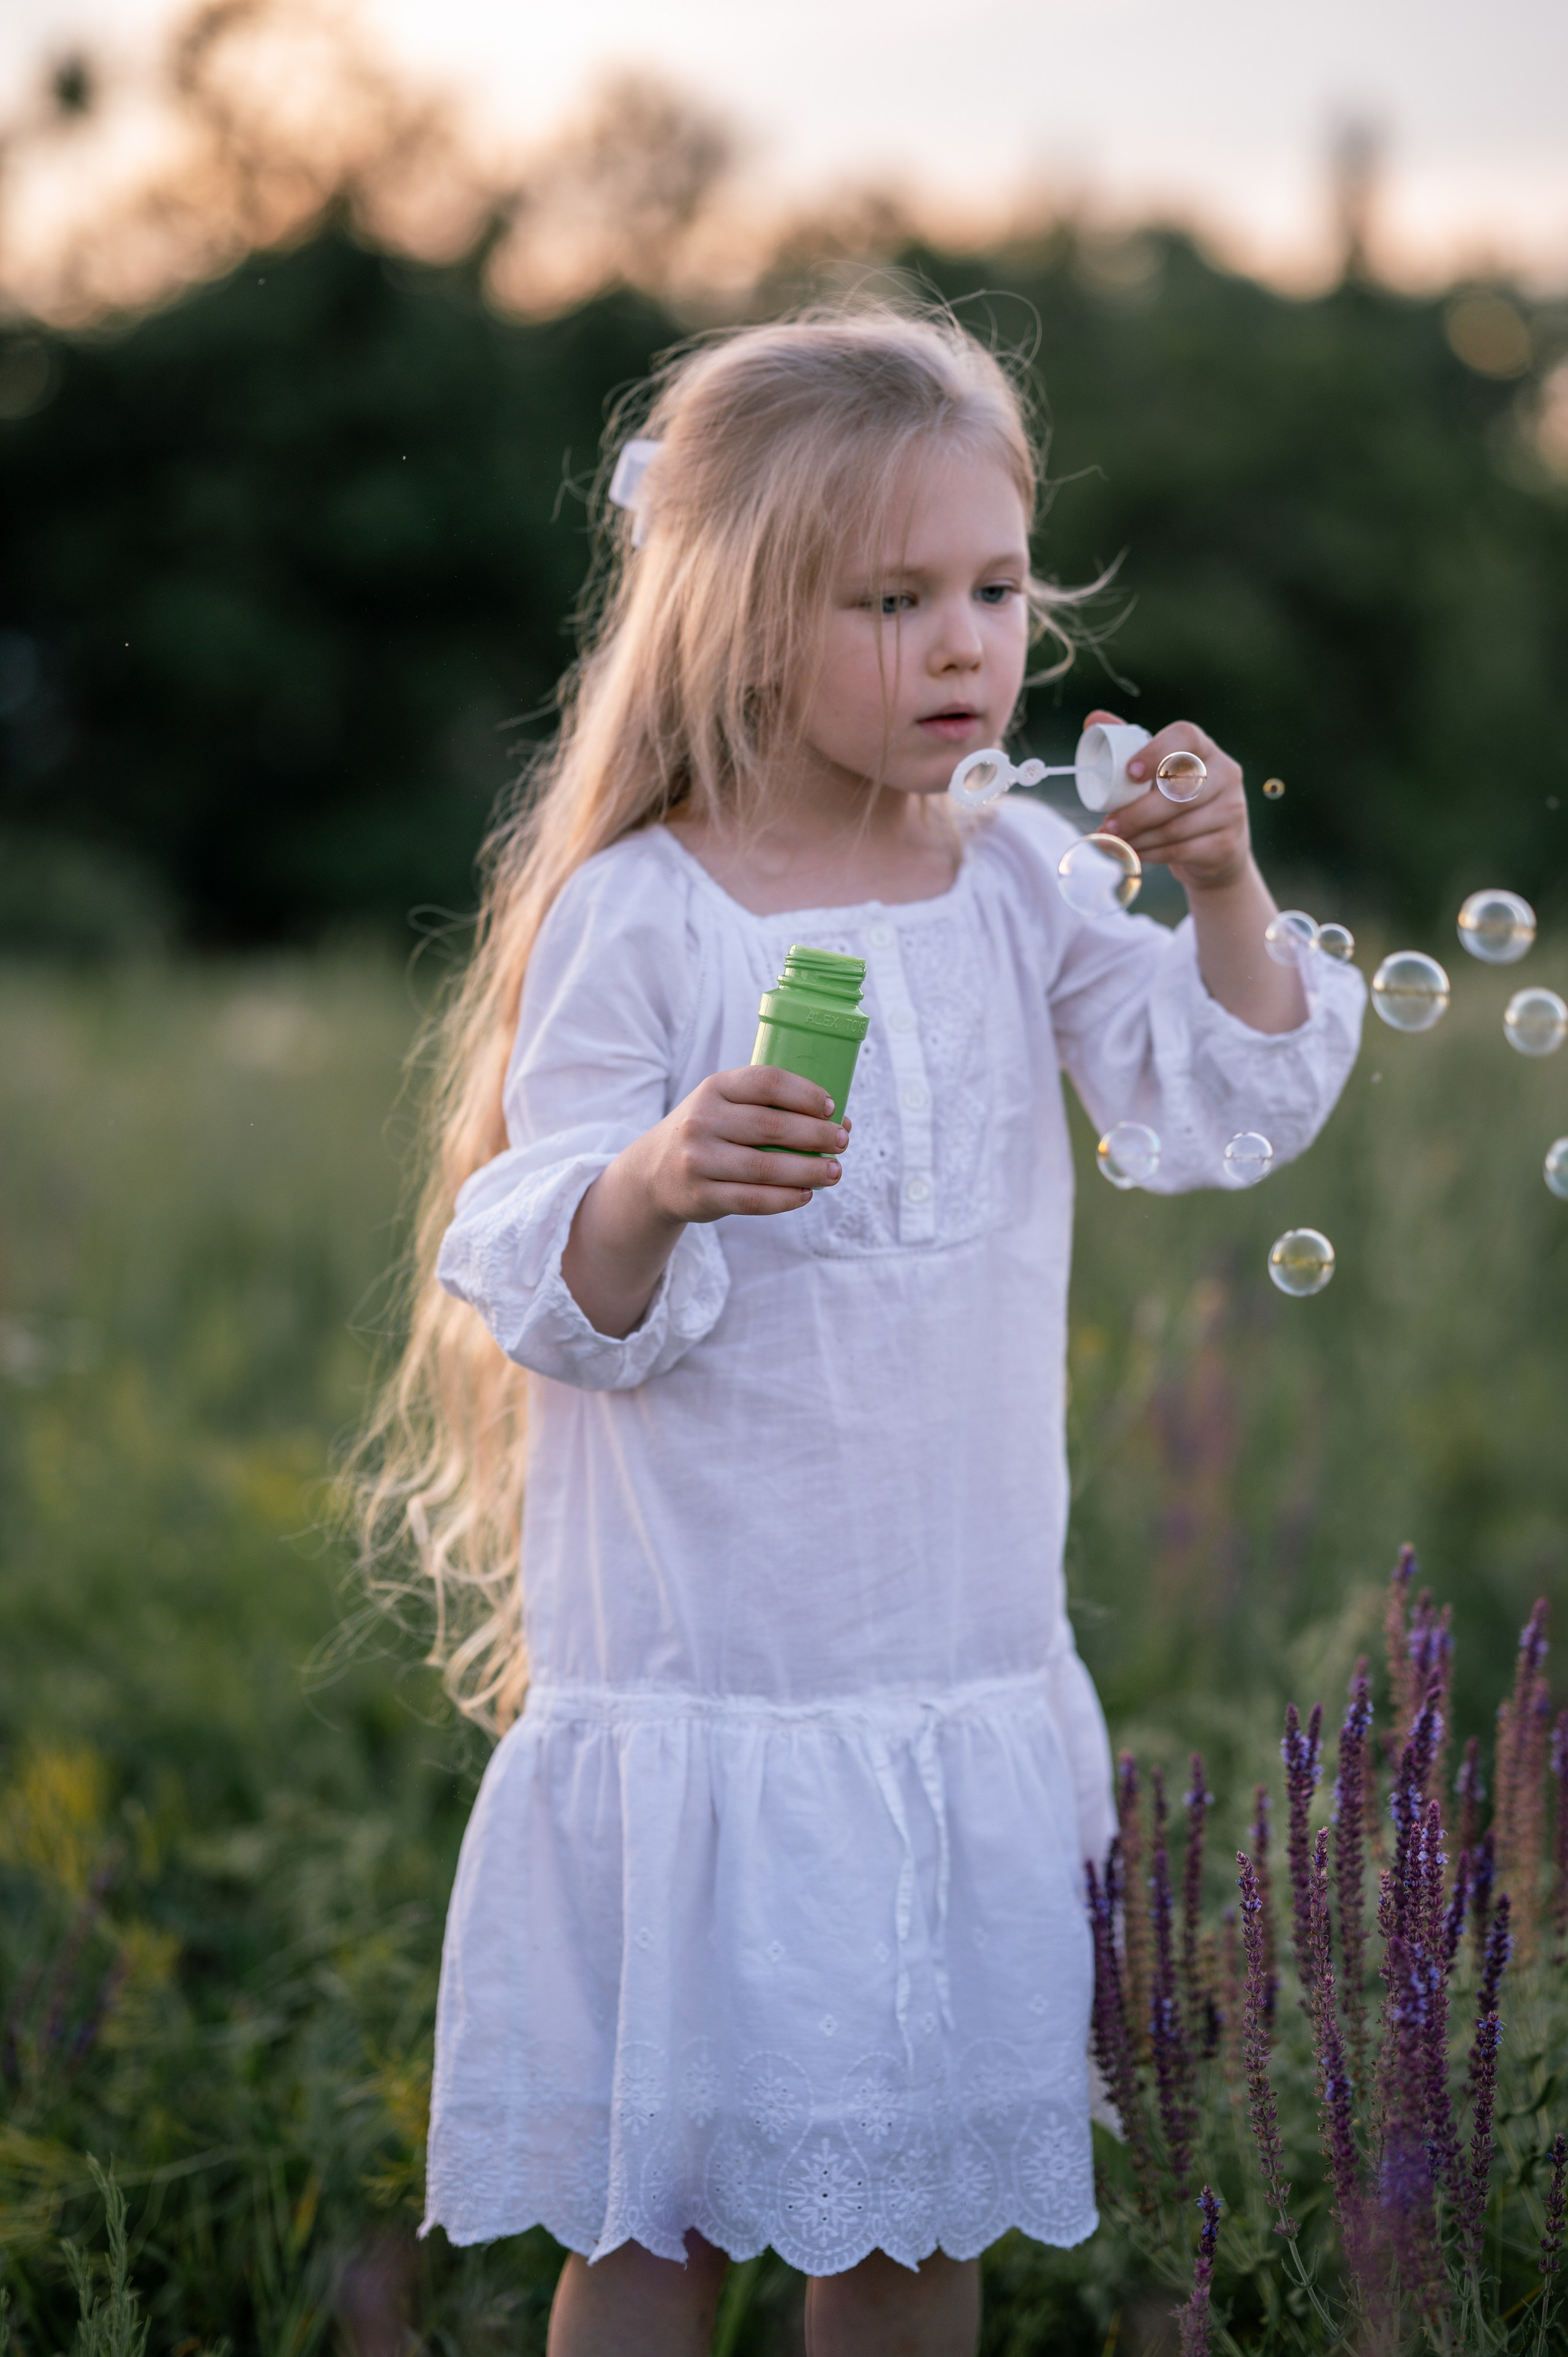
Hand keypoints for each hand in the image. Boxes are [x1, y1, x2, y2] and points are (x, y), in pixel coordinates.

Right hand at [563, 1067, 850, 1336]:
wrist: (653, 1173)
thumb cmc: (708, 1133)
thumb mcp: (724, 1106)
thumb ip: (769, 1108)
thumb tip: (838, 1120)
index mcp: (714, 1088)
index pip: (766, 1082)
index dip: (804, 1093)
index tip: (830, 1107)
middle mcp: (702, 1120)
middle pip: (772, 1126)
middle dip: (816, 1135)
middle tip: (843, 1141)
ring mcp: (698, 1159)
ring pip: (766, 1167)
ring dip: (808, 1170)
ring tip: (835, 1171)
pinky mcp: (701, 1195)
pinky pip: (752, 1199)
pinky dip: (785, 1198)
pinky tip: (805, 1194)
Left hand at [1086, 711, 1251, 894]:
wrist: (1217, 847)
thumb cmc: (1178, 799)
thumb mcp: (1159, 770)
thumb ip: (1130, 745)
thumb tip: (1093, 720)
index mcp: (1204, 747)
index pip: (1185, 736)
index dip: (1156, 752)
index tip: (1129, 773)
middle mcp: (1225, 773)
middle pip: (1178, 791)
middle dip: (1136, 812)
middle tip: (1107, 825)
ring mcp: (1231, 809)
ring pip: (1176, 827)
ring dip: (1137, 838)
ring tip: (1111, 842)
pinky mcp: (1227, 843)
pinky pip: (1180, 851)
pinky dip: (1149, 854)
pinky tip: (1131, 853)